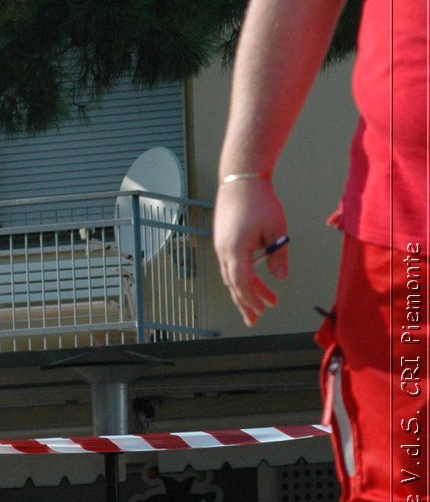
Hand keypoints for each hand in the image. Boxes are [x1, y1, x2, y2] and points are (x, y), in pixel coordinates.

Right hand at [213, 179, 288, 326]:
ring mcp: (221, 247)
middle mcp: (223, 251)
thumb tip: (281, 278)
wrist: (241, 180)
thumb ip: (278, 255)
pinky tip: (255, 282)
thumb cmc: (260, 201)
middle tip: (255, 321)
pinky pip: (231, 266)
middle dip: (245, 303)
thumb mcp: (276, 229)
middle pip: (233, 284)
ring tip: (261, 305)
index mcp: (236, 249)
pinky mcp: (224, 242)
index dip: (252, 298)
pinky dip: (242, 278)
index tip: (264, 309)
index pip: (241, 281)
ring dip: (245, 292)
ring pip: (232, 276)